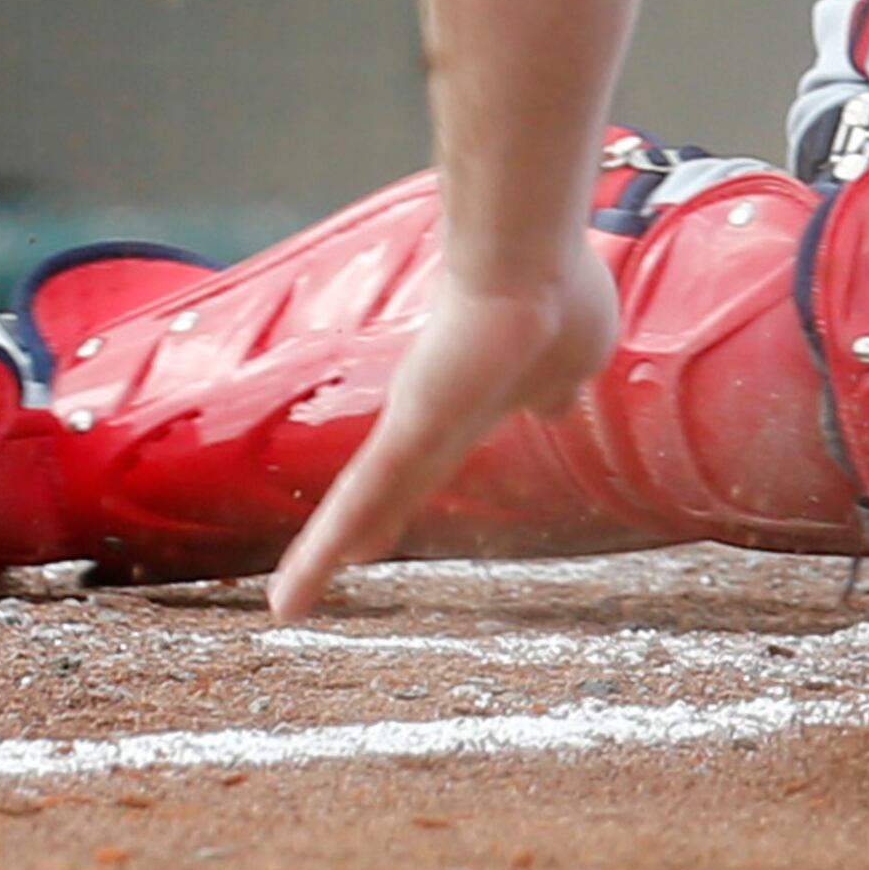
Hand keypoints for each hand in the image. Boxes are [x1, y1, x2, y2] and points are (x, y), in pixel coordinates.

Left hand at [266, 247, 618, 618]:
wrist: (530, 269)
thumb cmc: (557, 297)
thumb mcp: (579, 352)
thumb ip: (558, 384)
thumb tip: (553, 404)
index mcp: (488, 396)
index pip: (446, 447)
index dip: (423, 479)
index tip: (408, 498)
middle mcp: (441, 413)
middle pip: (401, 477)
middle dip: (374, 520)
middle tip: (349, 553)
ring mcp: (415, 425)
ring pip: (367, 498)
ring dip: (328, 551)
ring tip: (290, 600)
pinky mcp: (402, 436)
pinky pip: (355, 505)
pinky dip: (320, 555)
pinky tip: (288, 600)